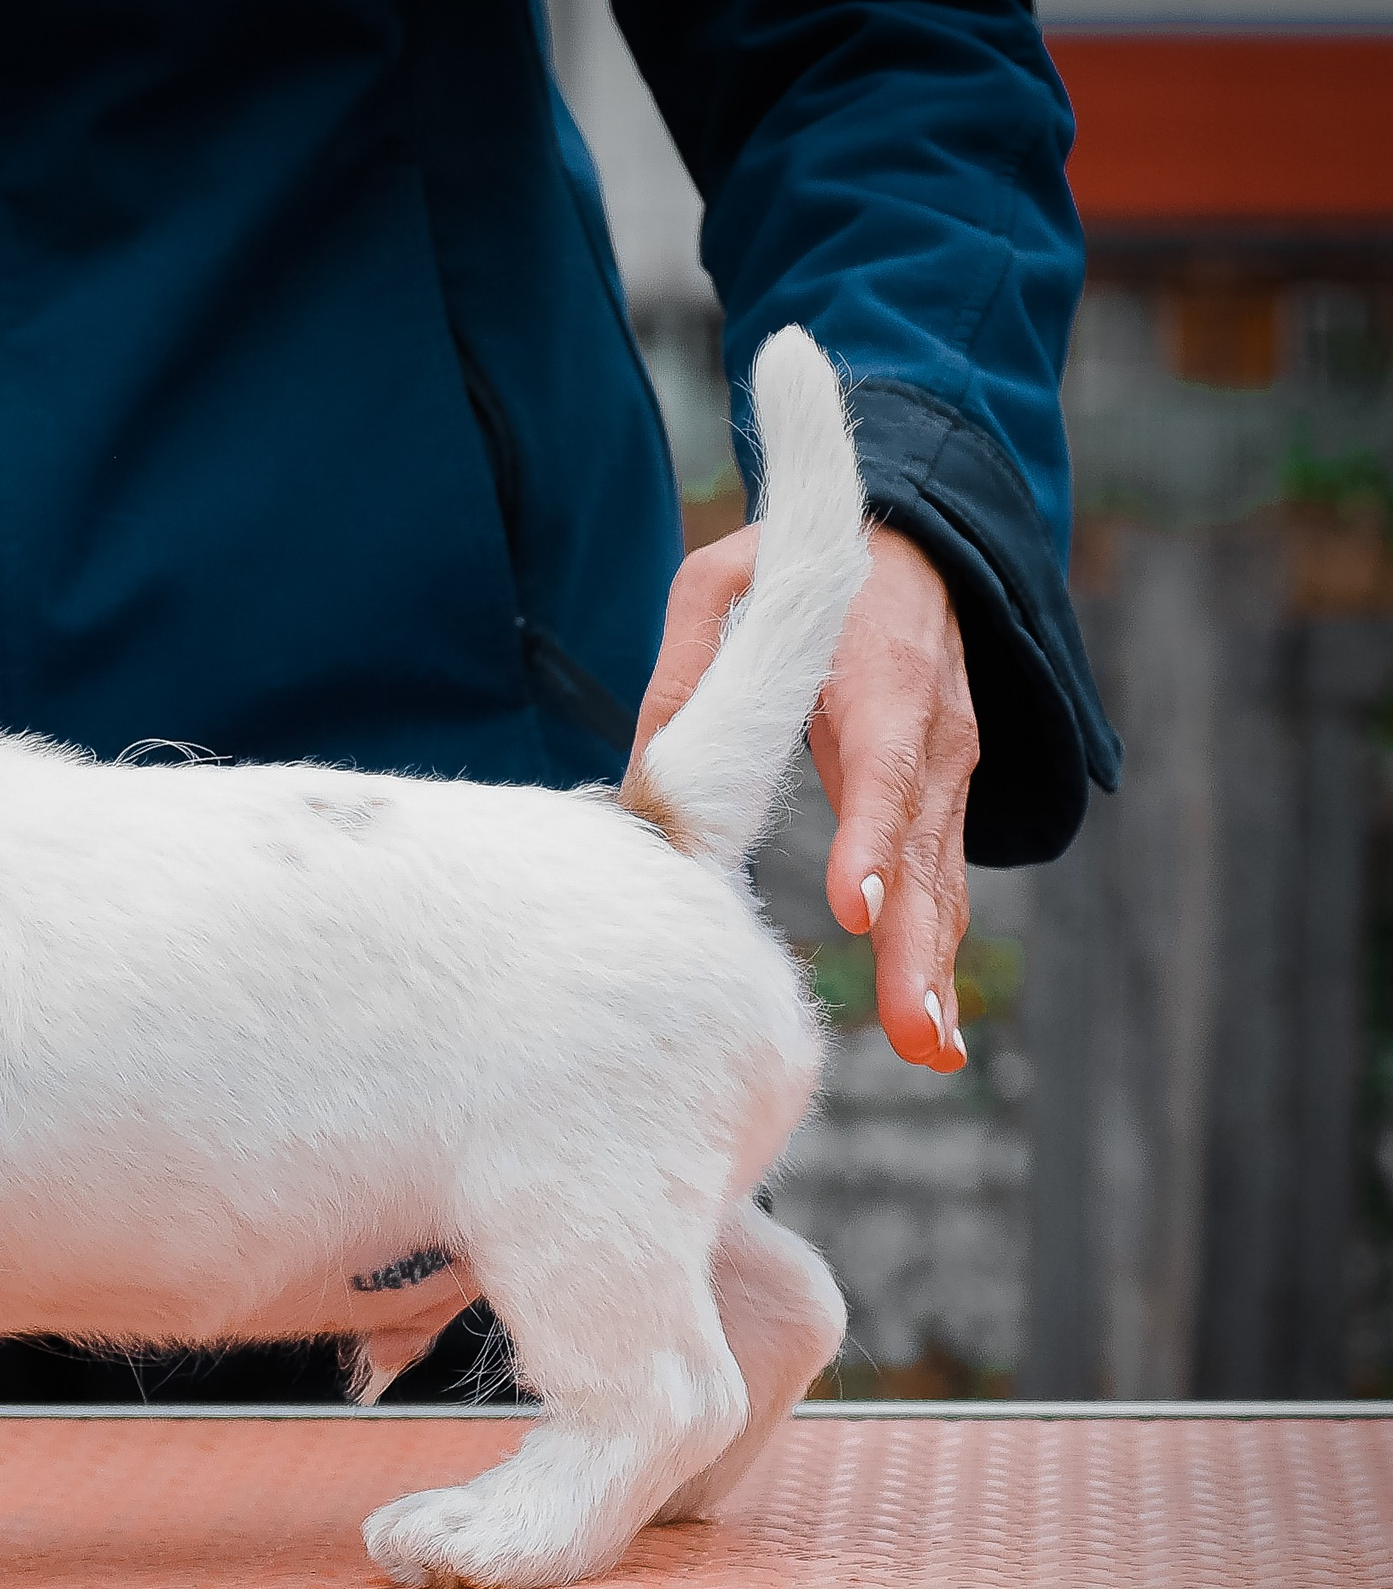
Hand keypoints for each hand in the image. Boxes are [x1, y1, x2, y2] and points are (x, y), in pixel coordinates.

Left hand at [632, 523, 975, 1072]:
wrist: (918, 543)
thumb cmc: (807, 565)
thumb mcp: (730, 579)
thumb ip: (688, 661)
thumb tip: (642, 766)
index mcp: (880, 677)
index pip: (883, 766)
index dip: (871, 837)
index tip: (855, 905)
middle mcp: (930, 733)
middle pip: (925, 850)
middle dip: (919, 944)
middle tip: (914, 1026)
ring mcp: (946, 774)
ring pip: (942, 882)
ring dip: (936, 969)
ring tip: (929, 1045)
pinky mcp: (941, 804)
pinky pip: (940, 887)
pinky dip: (936, 956)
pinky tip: (933, 1031)